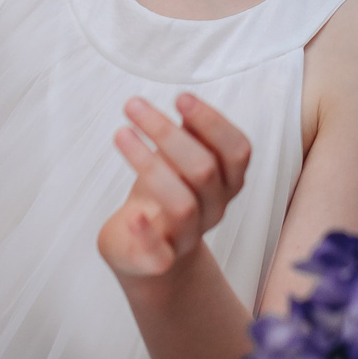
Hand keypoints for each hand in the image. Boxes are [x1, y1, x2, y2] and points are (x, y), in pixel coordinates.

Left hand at [98, 94, 251, 278]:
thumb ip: (188, 136)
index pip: (236, 151)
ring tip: (121, 133)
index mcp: (226, 181)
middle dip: (168, 133)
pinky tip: (132, 216)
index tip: (180, 98)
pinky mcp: (159, 260)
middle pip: (204, 170)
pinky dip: (146, 235)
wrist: (148, 253)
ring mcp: (188, 236)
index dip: (213, 122)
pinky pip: (160, 255)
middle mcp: (213, 208)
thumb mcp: (179, 161)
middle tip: (134, 105)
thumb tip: (186, 103)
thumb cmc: (163, 195)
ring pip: (183, 204)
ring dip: (149, 164)